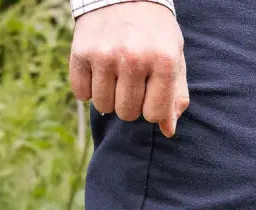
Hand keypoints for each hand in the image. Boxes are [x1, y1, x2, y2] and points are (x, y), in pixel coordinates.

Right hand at [70, 2, 189, 137]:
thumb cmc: (154, 33)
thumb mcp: (174, 58)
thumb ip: (175, 96)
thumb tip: (168, 130)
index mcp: (163, 61)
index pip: (154, 114)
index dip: (152, 109)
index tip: (150, 93)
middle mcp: (134, 58)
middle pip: (127, 113)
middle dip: (130, 104)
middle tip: (131, 82)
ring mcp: (105, 54)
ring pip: (103, 105)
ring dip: (109, 97)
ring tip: (114, 76)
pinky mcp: (81, 51)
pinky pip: (81, 93)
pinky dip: (87, 88)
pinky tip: (97, 71)